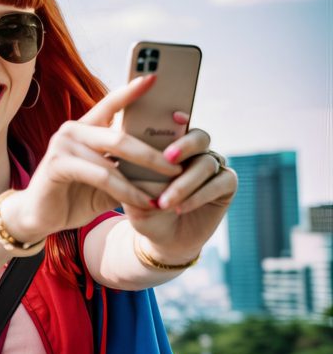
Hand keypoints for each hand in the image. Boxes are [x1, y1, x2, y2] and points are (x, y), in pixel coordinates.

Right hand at [4, 74, 182, 237]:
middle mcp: (73, 129)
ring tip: (165, 196)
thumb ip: (129, 168)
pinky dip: (127, 192)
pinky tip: (143, 203)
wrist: (42, 216)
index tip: (154, 77)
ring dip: (143, 181)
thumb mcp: (109, 179)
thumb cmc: (77, 195)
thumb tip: (168, 165)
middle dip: (154, 153)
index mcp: (86, 127)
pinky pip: (102, 176)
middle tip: (178, 168)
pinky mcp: (57, 163)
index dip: (132, 90)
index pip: (112, 103)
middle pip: (121, 135)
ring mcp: (63, 144)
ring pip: (114, 158)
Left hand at [123, 115, 237, 263]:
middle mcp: (194, 150)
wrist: (162, 238)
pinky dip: (198, 195)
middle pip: (199, 136)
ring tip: (164, 202)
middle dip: (185, 145)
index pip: (176, 123)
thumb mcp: (131, 193)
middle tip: (169, 157)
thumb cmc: (144, 209)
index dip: (179, 117)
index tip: (174, 115)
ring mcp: (212, 165)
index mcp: (170, 143)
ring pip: (206, 163)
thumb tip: (127, 158)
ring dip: (184, 183)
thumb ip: (131, 174)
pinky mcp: (226, 184)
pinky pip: (220, 182)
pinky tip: (181, 207)